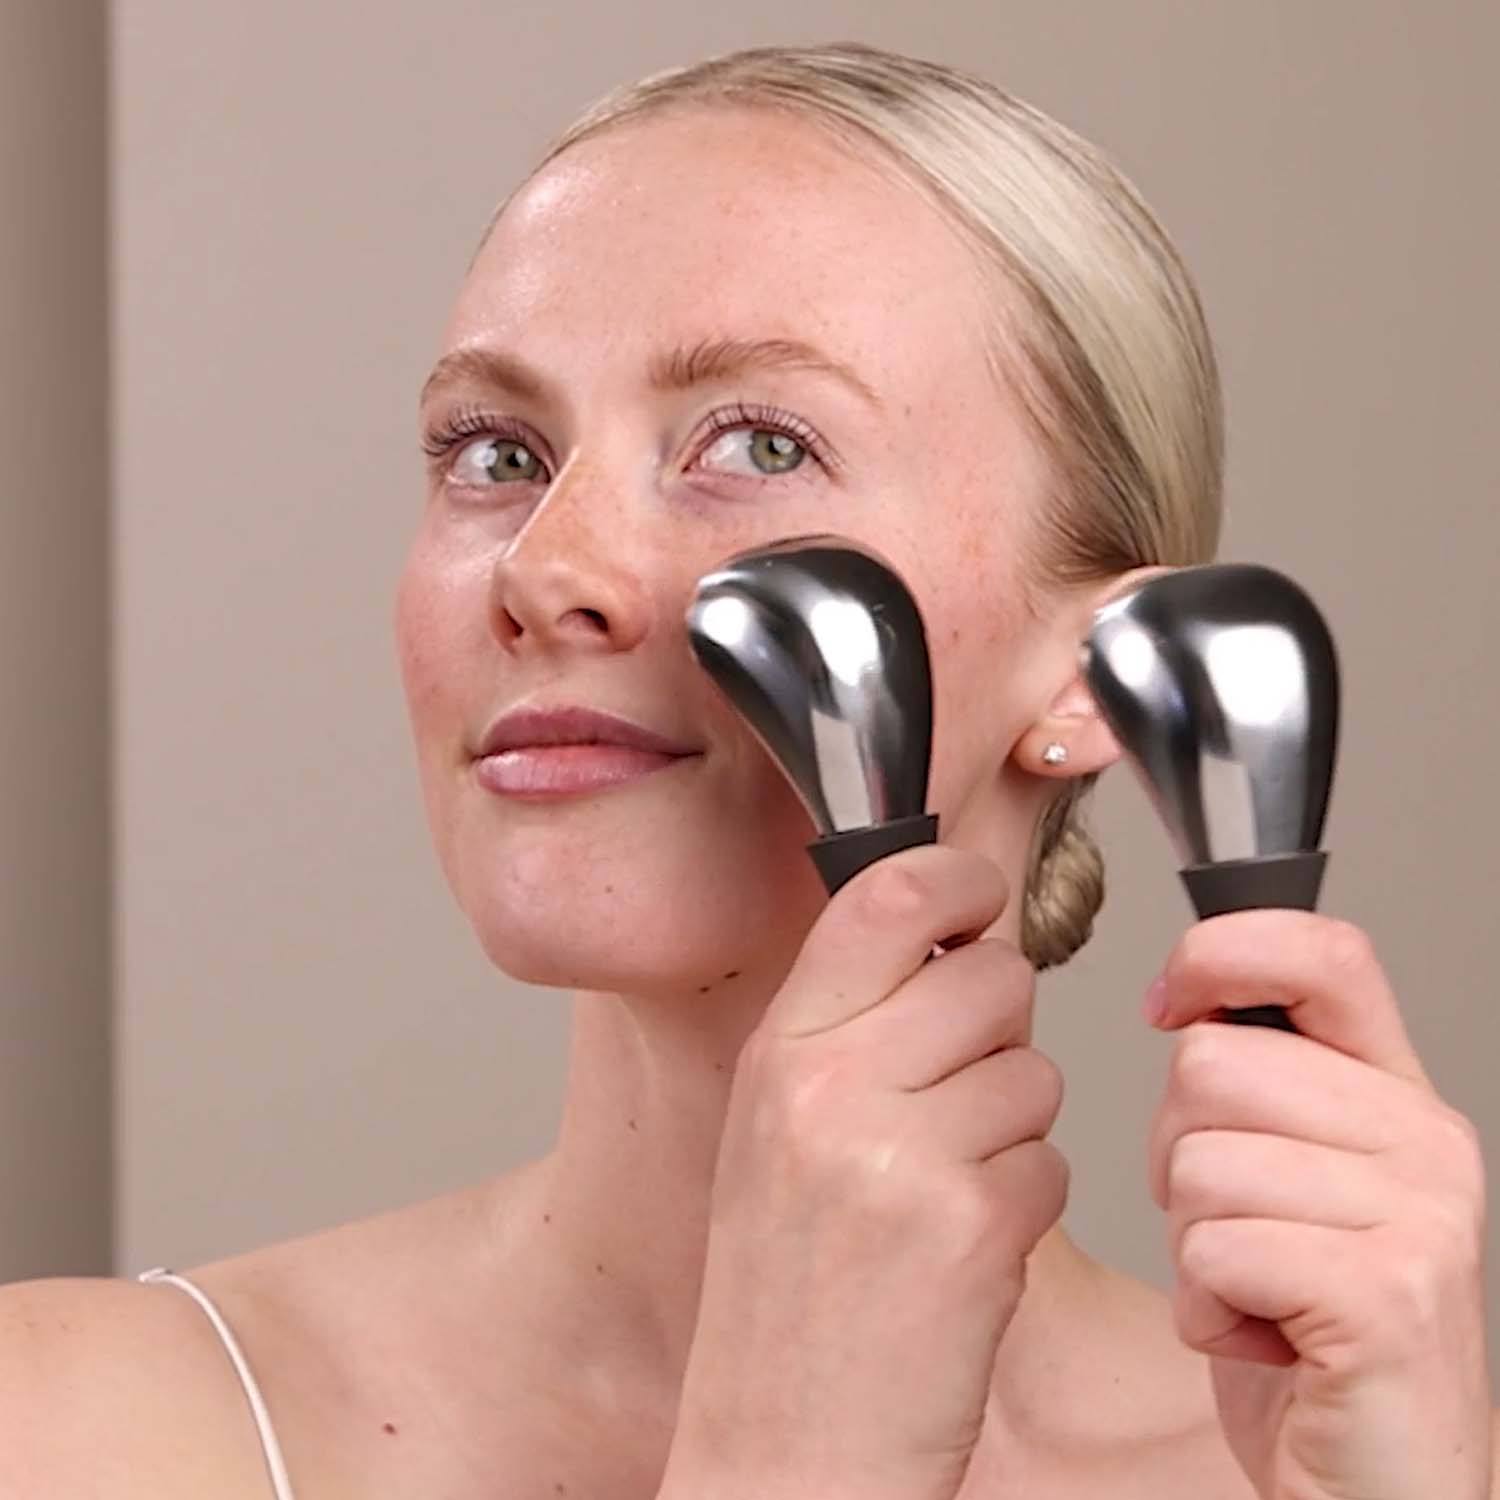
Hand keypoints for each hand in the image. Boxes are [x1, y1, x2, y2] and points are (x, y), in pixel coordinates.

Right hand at [658, 844, 1067, 1499]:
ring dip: (1014, 1122)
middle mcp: (831, 1086)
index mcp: (779, 1050)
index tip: (979, 896)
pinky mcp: (974, 1228)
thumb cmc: (784, 1289)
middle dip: (1001, 1024)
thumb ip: (849, 1024)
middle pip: (993, 975)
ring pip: (1035, 1068)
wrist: (785, 1445)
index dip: (959, 878)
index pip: (889, 898)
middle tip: (956, 1089)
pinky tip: (964, 1245)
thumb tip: (954, 941)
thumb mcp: (775, 1126)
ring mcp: (902, 1156)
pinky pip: (1052, 1161)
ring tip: (944, 1181)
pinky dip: (1026, 1199)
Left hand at [1146, 910, 1491, 1499]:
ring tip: (1257, 1288)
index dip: (1220, 951)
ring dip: (1193, 1240)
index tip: (1167, 1000)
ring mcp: (1419, 1218)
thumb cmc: (1304, 1326)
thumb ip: (1254, 1086)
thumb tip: (1181, 1002)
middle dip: (1179, 1154)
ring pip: (1198, 1160)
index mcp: (1397, 1095)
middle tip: (1237, 1229)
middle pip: (1209, 1067)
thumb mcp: (1284, 1176)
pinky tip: (1263, 1339)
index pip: (1324, 952)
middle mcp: (1426, 1141)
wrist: (1373, 1483)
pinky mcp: (1386, 1298)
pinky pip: (1215, 1248)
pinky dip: (1207, 1306)